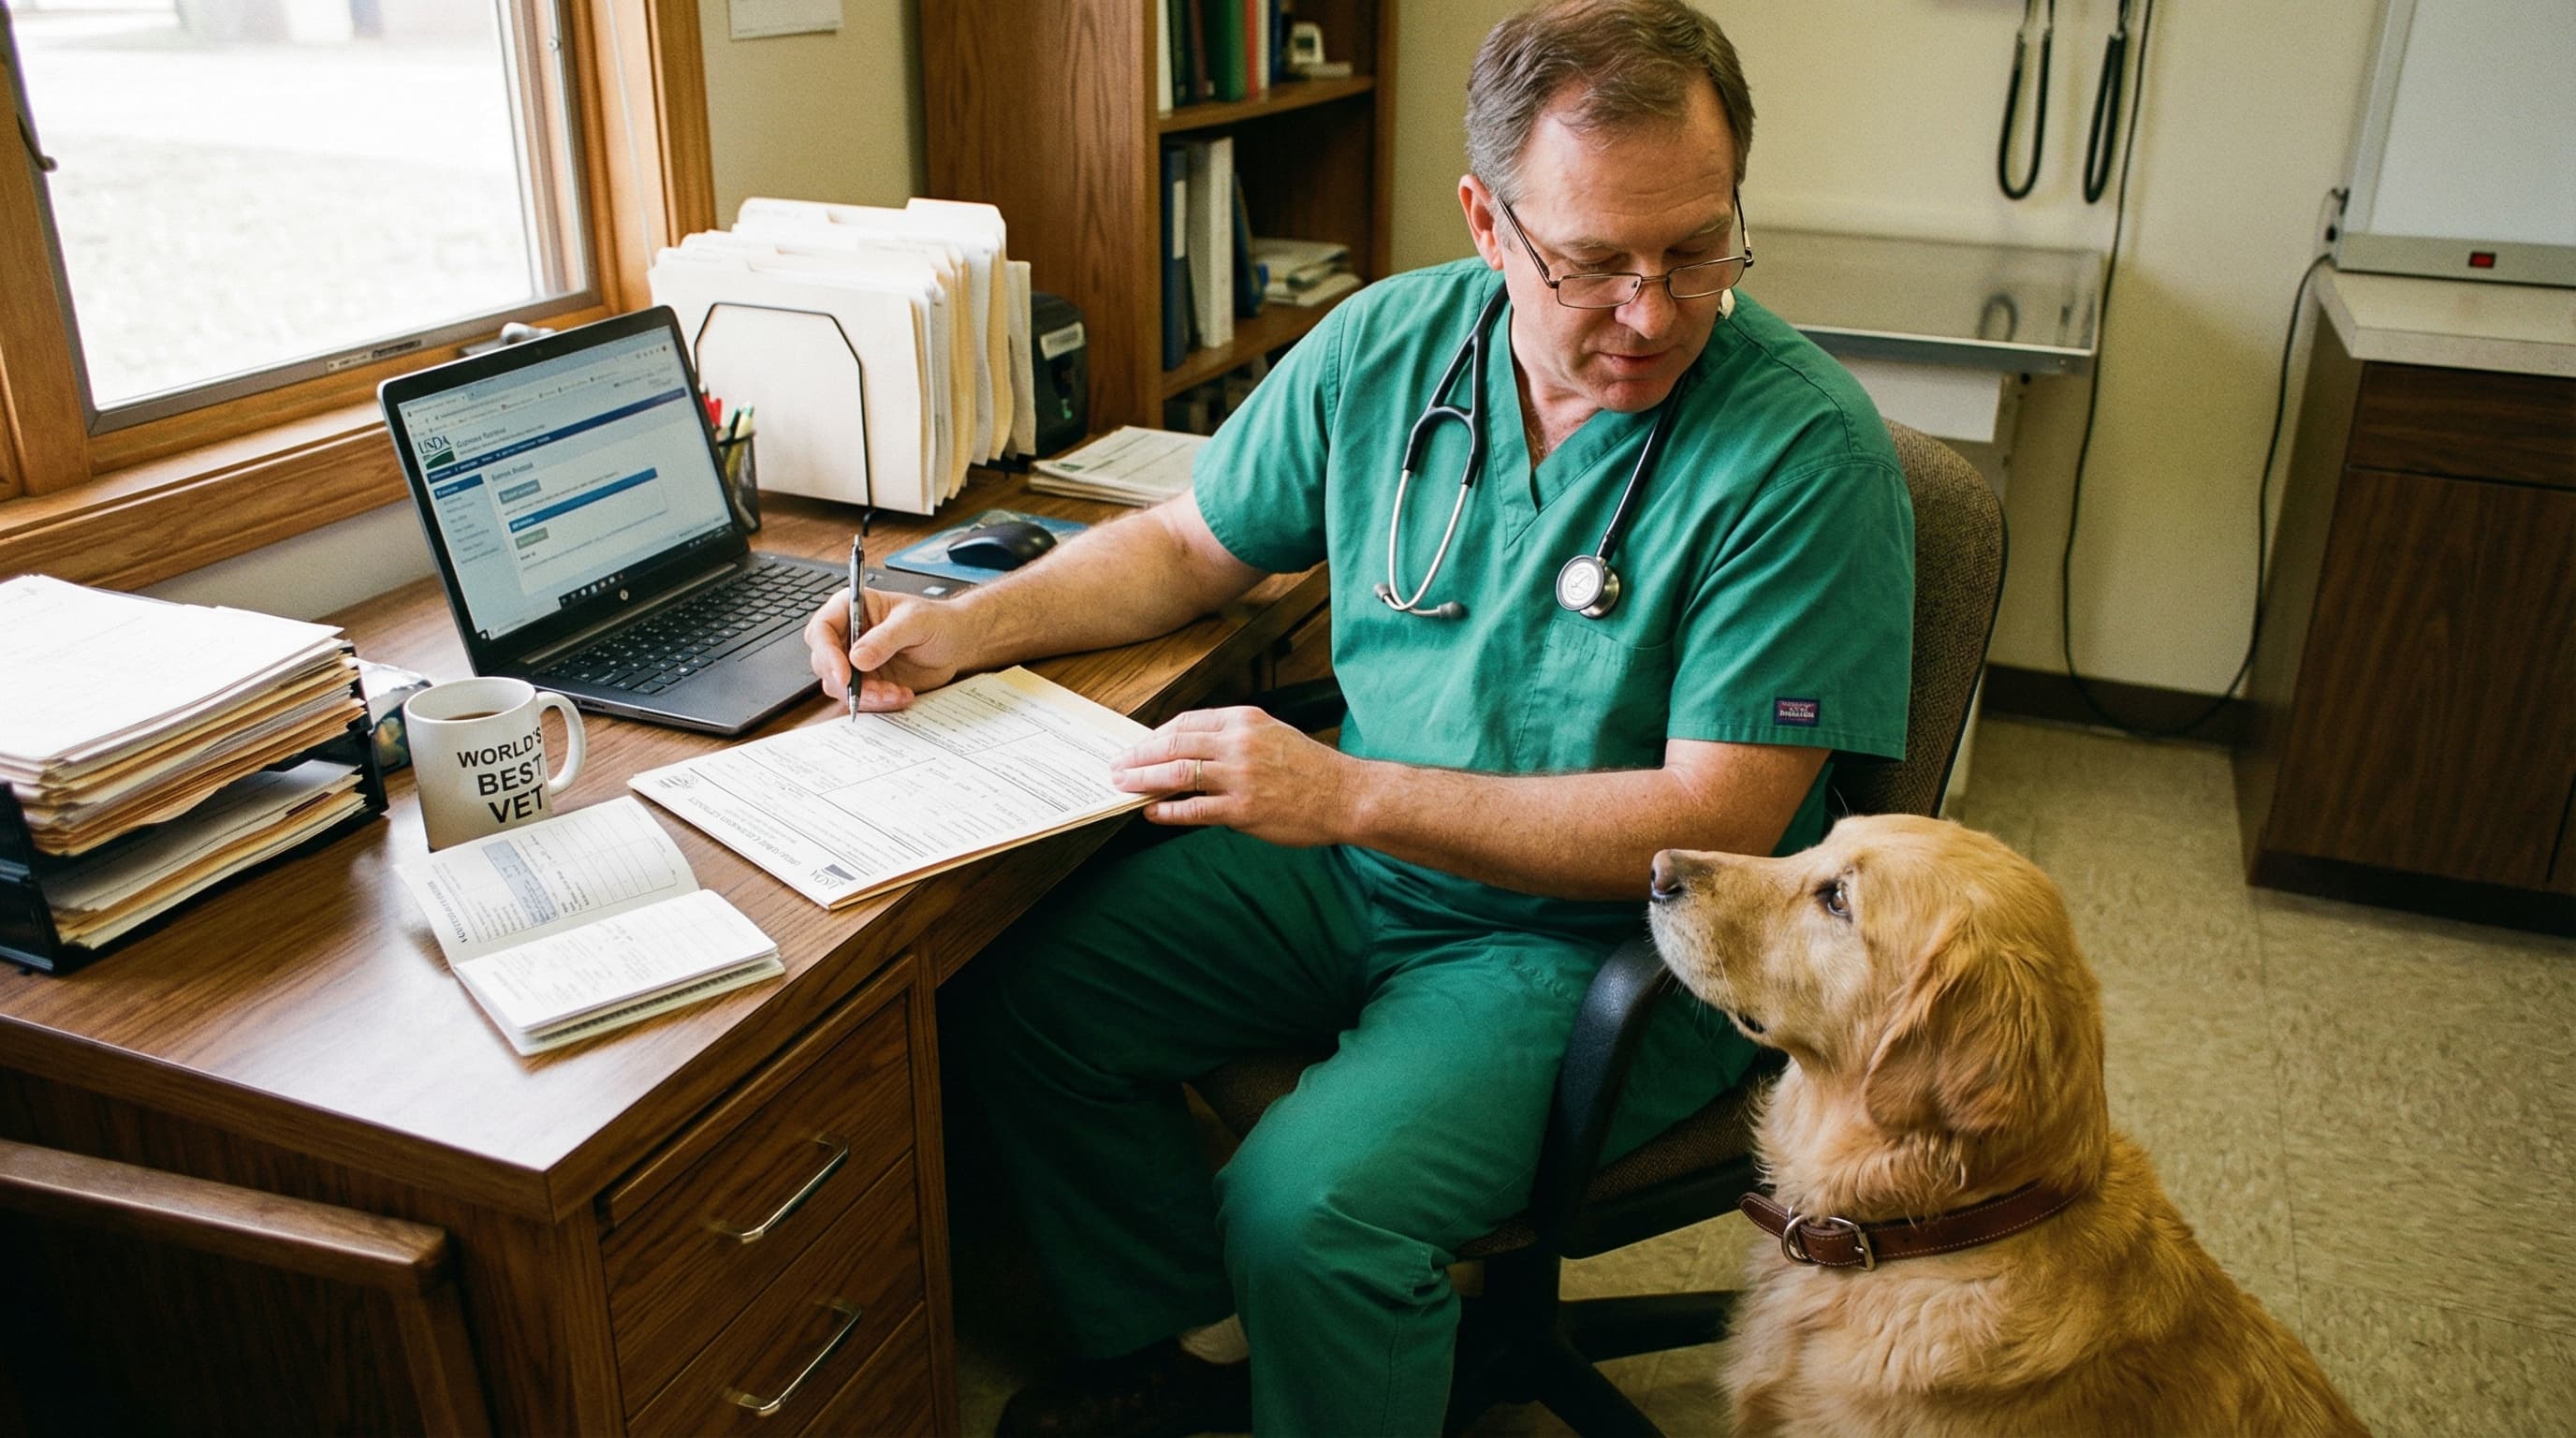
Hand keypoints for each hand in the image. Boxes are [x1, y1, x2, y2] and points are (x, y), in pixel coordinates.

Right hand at [803, 587, 984, 710]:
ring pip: (840, 686)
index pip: (821, 629)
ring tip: (896, 692)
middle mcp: (848, 635)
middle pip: (824, 663)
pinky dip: (879, 702)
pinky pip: (861, 698)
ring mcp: (855, 661)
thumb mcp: (915, 622)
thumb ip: (885, 638)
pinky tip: (902, 694)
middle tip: (878, 691)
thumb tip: (857, 658)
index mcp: (852, 608)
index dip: (827, 654)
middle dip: (849, 683)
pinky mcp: (868, 681)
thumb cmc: (937, 621)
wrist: (956, 642)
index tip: (845, 675)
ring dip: (867, 696)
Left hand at [1110, 706, 1359, 846]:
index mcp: (1245, 719)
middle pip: (1174, 744)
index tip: (1138, 747)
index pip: (1186, 722)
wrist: (1346, 796)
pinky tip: (1152, 812)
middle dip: (1139, 756)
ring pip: (1177, 774)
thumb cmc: (1310, 768)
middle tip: (1117, 766)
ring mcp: (1240, 777)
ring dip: (1143, 781)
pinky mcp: (1243, 809)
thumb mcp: (1272, 734)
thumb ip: (1233, 737)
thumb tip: (1189, 750)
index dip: (1155, 736)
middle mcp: (1239, 743)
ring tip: (1123, 786)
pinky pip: (1194, 810)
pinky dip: (1167, 811)